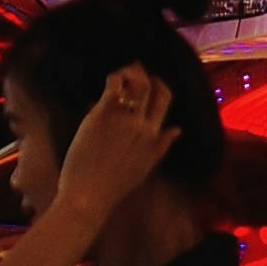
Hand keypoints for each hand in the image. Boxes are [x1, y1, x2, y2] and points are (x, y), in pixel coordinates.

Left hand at [55, 65, 178, 222]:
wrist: (88, 196)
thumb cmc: (114, 186)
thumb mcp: (145, 167)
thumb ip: (161, 146)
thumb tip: (177, 129)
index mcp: (154, 137)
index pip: (165, 100)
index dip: (159, 85)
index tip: (152, 81)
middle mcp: (142, 124)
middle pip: (152, 87)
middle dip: (145, 74)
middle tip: (135, 70)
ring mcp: (124, 118)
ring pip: (136, 82)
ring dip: (130, 72)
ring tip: (122, 74)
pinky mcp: (103, 114)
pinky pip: (114, 85)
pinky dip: (114, 77)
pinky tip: (109, 81)